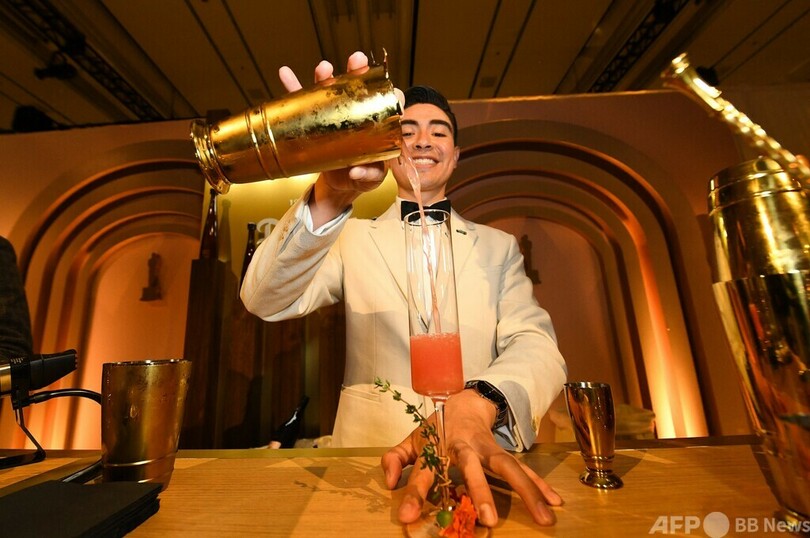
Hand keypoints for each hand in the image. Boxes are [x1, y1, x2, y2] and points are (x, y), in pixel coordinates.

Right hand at [278, 51, 389, 226]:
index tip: (388, 90)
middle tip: (356, 61)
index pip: (389, 101)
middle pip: (358, 87)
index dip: (390, 92)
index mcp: (379, 124)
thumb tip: (356, 172)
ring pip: (330, 90)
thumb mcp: (370, 179)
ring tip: (323, 67)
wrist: (340, 185)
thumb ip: (368, 176)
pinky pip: (302, 102)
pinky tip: (285, 74)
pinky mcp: (316, 121)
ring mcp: (335, 115)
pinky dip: (293, 87)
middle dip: (357, 71)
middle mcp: (358, 113)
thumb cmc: (362, 177)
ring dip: (325, 76)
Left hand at [380, 389, 562, 527]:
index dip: (414, 493)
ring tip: (543, 517)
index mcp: (437, 447)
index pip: (423, 472)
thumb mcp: (411, 440)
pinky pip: (522, 468)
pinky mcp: (502, 451)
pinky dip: (539, 485)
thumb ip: (394, 459)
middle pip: (472, 468)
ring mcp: (486, 448)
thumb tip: (388, 483)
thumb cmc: (436, 430)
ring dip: (525, 490)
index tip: (408, 517)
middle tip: (487, 519)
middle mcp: (463, 447)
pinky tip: (554, 503)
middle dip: (480, 491)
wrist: (463, 403)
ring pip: (506, 467)